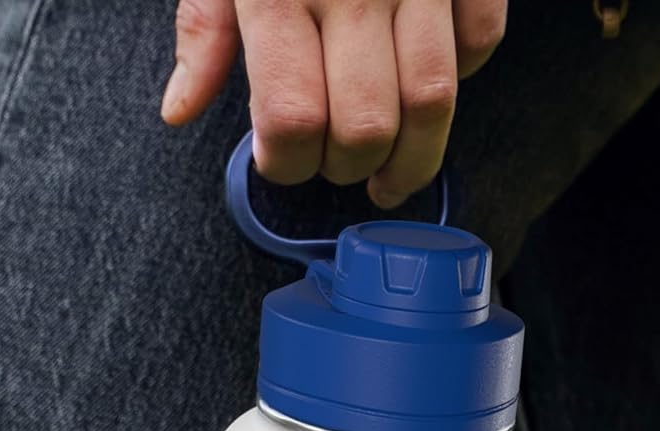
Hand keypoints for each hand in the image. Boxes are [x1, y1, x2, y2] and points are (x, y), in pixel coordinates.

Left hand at [160, 0, 506, 208]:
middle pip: (366, 128)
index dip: (288, 165)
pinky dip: (460, 77)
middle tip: (334, 163)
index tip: (281, 161)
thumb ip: (203, 29)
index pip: (293, 118)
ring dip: (412, 158)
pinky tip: (425, 81)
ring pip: (433, 103)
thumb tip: (180, 109)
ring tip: (390, 173)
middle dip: (346, 169)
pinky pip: (479, 43)